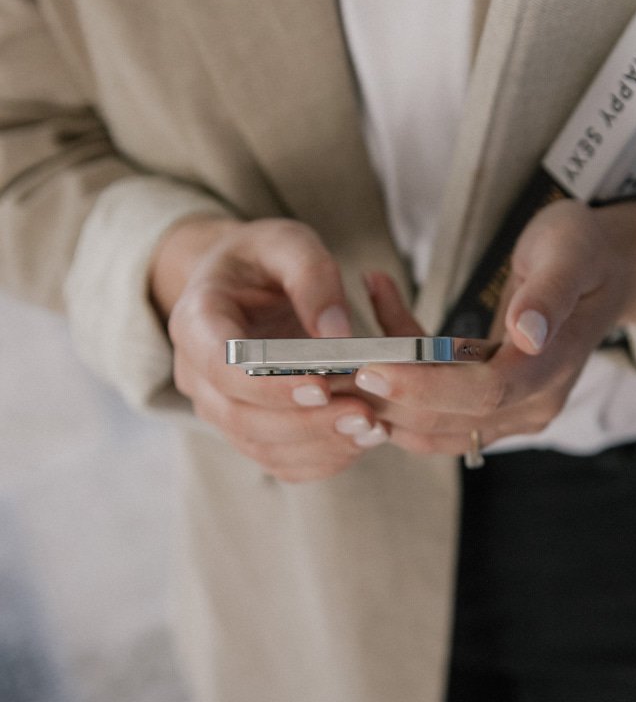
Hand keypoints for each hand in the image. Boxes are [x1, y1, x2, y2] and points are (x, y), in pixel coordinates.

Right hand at [149, 216, 387, 480]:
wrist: (241, 280)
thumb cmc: (263, 257)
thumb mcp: (288, 242)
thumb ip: (313, 278)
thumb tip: (338, 334)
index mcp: (196, 320)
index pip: (223, 366)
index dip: (269, 384)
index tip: (321, 385)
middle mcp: (196, 372)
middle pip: (239, 416)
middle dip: (303, 422)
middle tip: (364, 414)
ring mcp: (217, 406)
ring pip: (259, 446)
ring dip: (317, 444)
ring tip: (372, 428)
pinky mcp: (244, 428)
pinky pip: (277, 460)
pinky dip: (319, 458)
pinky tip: (360, 441)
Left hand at [354, 198, 635, 455]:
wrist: (603, 268)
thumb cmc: (583, 251)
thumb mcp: (569, 252)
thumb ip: (547, 293)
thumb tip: (524, 333)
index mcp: (552, 370)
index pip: (483, 393)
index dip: (426, 386)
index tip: (373, 367)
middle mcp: (532, 403)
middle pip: (447, 418)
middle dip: (385, 396)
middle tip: (329, 365)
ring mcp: (510, 411)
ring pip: (429, 423)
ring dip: (379, 394)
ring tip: (338, 348)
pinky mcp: (487, 405)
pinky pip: (430, 406)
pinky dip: (396, 376)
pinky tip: (376, 317)